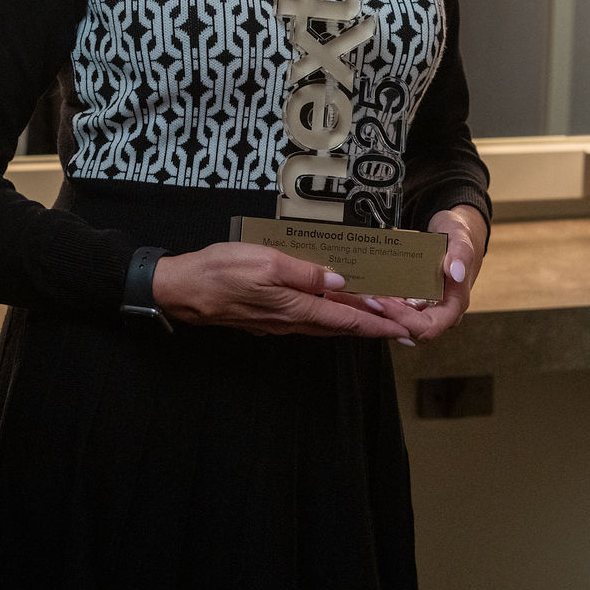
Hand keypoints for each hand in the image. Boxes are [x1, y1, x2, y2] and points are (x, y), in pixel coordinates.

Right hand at [151, 241, 417, 341]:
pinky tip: (333, 306)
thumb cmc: (220, 272)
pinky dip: (331, 315)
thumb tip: (339, 280)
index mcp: (296, 307)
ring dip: (354, 322)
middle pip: (342, 326)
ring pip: (326, 324)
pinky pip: (309, 319)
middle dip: (374, 326)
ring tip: (378, 316)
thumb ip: (303, 271)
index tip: (406, 328)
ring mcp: (279, 321)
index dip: (379, 323)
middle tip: (402, 324)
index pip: (348, 319)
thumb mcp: (265, 261)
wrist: (183, 290)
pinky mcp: (268, 317)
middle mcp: (292, 321)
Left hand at [368, 204, 487, 345]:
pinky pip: (397, 309)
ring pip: (401, 321)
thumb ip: (461, 253)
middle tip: (368, 299)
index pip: (428, 327)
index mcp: (454, 305)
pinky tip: (369, 291)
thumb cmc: (457, 237)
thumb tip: (456, 272)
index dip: (404, 320)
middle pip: (411, 329)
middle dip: (388, 317)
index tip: (385, 302)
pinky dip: (383, 302)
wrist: (451, 234)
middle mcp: (440, 312)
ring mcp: (426, 307)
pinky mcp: (414, 301)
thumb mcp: (460, 237)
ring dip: (382, 312)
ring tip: (364, 296)